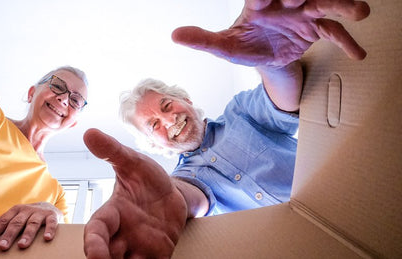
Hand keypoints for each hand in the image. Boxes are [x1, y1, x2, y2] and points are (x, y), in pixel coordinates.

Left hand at [0, 202, 62, 249]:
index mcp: (16, 210)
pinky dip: (49, 230)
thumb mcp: (19, 217)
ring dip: (27, 235)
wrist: (50, 206)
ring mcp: (40, 212)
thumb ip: (9, 225)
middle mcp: (27, 210)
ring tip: (22, 245)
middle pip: (16, 223)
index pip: (3, 220)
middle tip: (2, 246)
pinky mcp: (52, 216)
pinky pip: (51, 223)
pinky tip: (47, 238)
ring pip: (32, 224)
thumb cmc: (30, 216)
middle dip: (9, 235)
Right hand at [82, 129, 187, 258]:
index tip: (94, 256)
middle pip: (106, 256)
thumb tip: (89, 132)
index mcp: (113, 213)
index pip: (97, 231)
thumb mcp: (133, 162)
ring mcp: (139, 248)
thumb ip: (112, 151)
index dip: (94, 245)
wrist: (175, 195)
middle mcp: (122, 235)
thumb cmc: (148, 179)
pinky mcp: (157, 256)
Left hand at [171, 0, 369, 66]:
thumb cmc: (245, 46)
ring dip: (341, 6)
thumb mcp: (224, 47)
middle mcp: (283, 3)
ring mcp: (302, 14)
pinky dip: (347, 41)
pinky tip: (359, 54)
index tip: (257, 0)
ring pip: (324, 5)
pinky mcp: (316, 29)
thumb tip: (175, 36)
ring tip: (360, 11)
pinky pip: (334, 32)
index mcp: (258, 4)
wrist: (265, 56)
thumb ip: (203, 40)